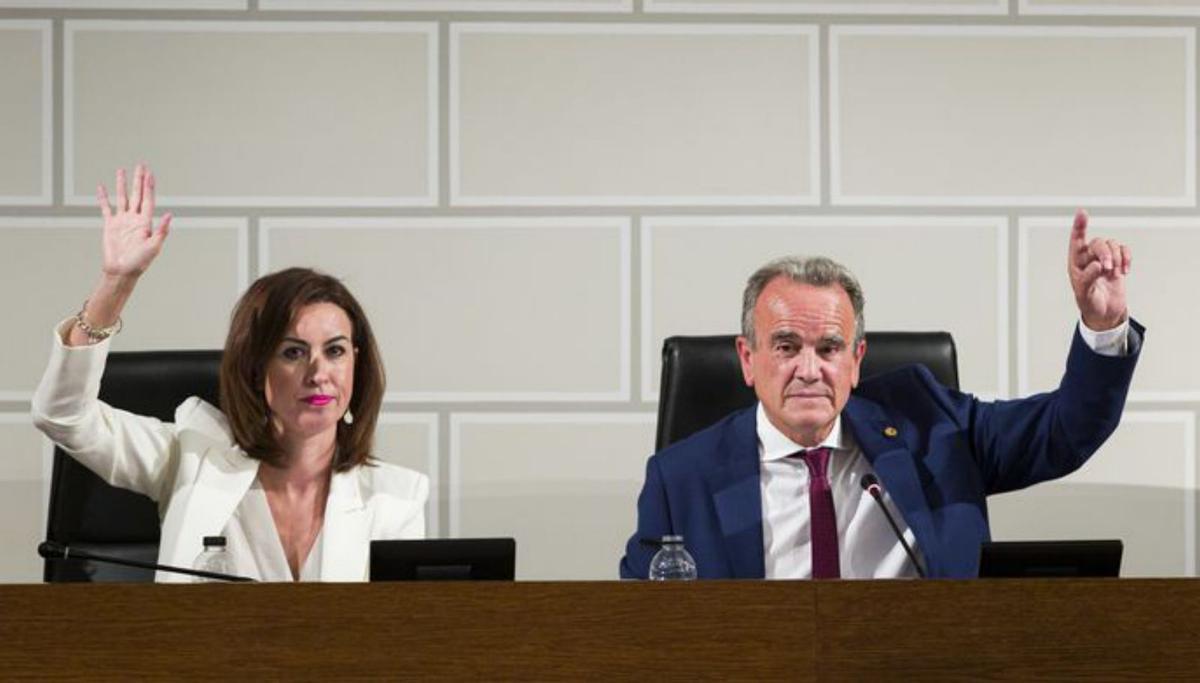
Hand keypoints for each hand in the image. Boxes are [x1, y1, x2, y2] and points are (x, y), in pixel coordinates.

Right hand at [97, 164, 171, 278]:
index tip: (150, 174)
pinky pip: (106, 208)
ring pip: (122, 197)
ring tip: (122, 170)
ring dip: (122, 184)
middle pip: (137, 194)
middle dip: (139, 180)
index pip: (148, 200)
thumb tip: (169, 215)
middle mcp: (135, 219)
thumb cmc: (140, 262)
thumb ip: (162, 231)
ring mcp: (122, 221)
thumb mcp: (154, 247)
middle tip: (141, 165)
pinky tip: (101, 187)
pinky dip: (103, 197)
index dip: (149, 187)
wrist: (122, 271)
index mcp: (146, 222)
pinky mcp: (110, 225)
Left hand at [1067, 209, 1129, 330]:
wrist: (1105, 314)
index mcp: (1075, 263)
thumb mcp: (1084, 294)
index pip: (1076, 240)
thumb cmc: (1090, 304)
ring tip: (1115, 272)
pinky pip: (1123, 250)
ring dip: (1116, 256)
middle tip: (1108, 268)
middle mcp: (1089, 258)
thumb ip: (1088, 279)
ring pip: (1112, 244)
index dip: (1079, 226)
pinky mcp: (1117, 263)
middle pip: (1098, 243)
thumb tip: (1096, 265)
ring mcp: (1103, 259)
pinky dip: (1126, 257)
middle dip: (1105, 253)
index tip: (1082, 213)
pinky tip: (1125, 270)